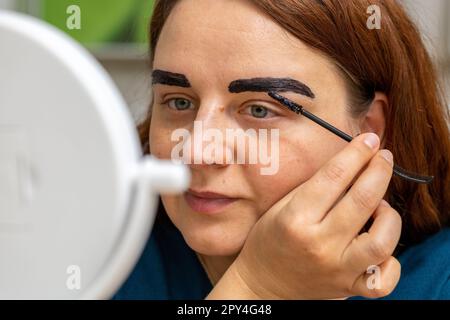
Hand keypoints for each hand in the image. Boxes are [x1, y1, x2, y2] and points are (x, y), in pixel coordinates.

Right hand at [231, 133, 401, 298]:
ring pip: (382, 240)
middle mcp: (318, 244)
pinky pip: (384, 280)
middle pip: (363, 200)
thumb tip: (351, 163)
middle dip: (379, 169)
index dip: (356, 152)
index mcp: (296, 218)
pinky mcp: (348, 288)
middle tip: (383, 157)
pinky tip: (380, 244)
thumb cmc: (270, 239)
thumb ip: (315, 187)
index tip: (369, 139)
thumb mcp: (283, 206)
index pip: (334, 176)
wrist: (263, 284)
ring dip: (388, 215)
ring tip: (380, 206)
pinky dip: (390, 261)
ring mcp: (336, 269)